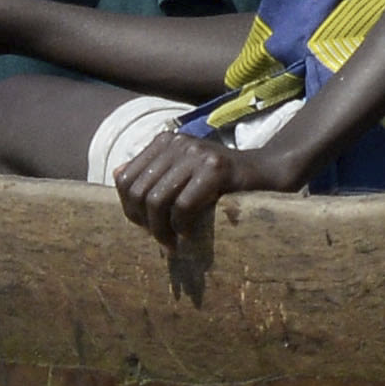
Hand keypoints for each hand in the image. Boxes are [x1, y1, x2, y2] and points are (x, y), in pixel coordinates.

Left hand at [110, 114, 292, 232]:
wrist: (267, 173)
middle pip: (139, 191)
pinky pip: (183, 206)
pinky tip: (189, 234)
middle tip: (161, 241)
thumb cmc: (222, 180)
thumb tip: (117, 174)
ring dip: (162, 230)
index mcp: (164, 141)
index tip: (145, 227)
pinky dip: (182, 226)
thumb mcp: (182, 171)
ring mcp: (196, 153)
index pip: (126, 179)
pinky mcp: (215, 168)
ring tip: (172, 244)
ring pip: (157, 200)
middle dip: (145, 223)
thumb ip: (152, 171)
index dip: (129, 208)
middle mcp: (177, 142)